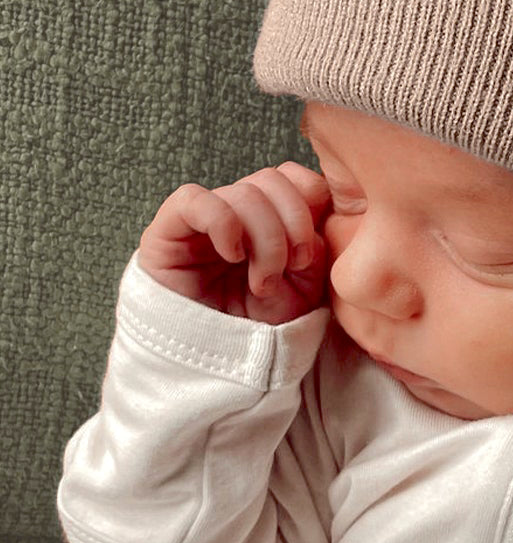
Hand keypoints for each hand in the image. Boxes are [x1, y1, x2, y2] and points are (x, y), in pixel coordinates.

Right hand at [137, 162, 332, 323]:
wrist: (213, 365)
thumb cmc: (258, 326)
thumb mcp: (303, 290)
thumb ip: (314, 247)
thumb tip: (313, 213)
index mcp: (270, 215)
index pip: (296, 178)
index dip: (310, 203)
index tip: (309, 254)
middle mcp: (238, 210)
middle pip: (274, 179)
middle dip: (293, 223)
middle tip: (291, 267)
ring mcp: (204, 217)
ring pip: (244, 192)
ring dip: (265, 238)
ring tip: (262, 281)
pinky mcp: (168, 229)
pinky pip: (194, 200)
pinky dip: (223, 224)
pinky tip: (231, 256)